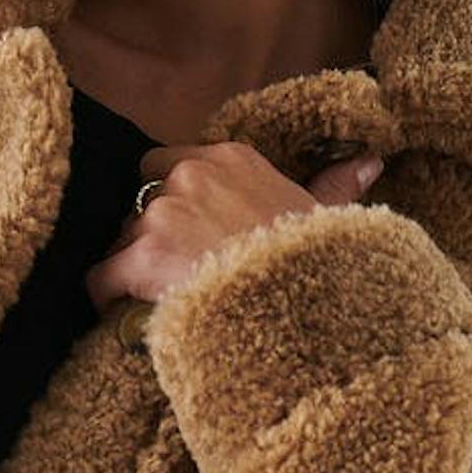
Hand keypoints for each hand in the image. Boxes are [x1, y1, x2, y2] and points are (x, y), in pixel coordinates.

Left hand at [85, 140, 384, 318]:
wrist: (303, 308)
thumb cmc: (315, 262)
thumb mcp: (327, 218)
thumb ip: (335, 185)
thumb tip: (370, 162)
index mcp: (230, 159)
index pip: (167, 163)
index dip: (169, 199)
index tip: (182, 230)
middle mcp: (190, 176)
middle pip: (141, 202)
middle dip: (150, 234)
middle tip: (173, 270)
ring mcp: (164, 215)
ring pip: (122, 239)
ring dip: (133, 266)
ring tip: (159, 298)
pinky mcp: (143, 257)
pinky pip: (101, 276)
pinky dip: (105, 295)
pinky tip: (119, 313)